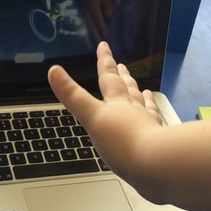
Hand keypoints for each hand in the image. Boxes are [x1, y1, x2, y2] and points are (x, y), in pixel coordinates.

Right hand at [48, 42, 164, 197]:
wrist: (157, 165)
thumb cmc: (122, 142)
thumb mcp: (91, 117)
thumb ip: (72, 95)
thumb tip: (53, 70)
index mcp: (116, 104)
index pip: (108, 77)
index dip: (104, 60)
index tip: (104, 45)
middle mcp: (134, 110)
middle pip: (128, 89)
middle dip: (123, 76)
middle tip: (122, 65)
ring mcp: (148, 125)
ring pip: (144, 105)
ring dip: (141, 96)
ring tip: (145, 90)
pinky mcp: (158, 143)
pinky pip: (156, 125)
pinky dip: (154, 118)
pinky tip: (156, 118)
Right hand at [82, 0, 112, 43]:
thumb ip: (107, 5)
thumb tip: (108, 16)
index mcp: (92, 7)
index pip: (98, 20)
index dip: (102, 28)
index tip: (106, 36)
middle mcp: (86, 12)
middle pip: (90, 26)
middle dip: (95, 36)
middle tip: (98, 45)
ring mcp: (82, 14)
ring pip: (84, 27)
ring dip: (87, 37)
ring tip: (88, 47)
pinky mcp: (80, 15)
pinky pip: (82, 25)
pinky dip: (83, 33)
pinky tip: (84, 39)